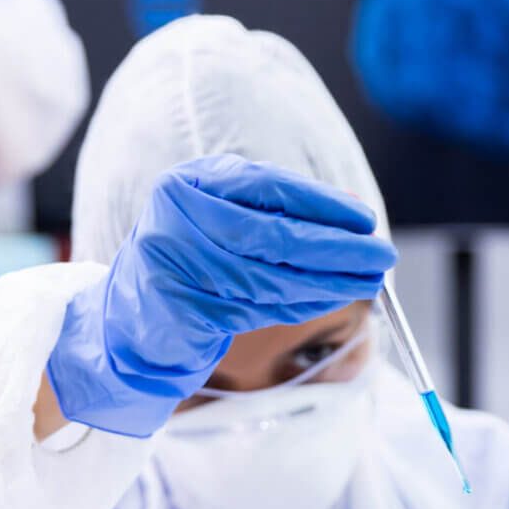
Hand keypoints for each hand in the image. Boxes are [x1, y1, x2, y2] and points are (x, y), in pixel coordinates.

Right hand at [46, 154, 395, 436]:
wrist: (128, 323)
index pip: (268, 187)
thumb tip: (351, 212)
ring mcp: (177, 267)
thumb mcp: (222, 222)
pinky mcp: (185, 310)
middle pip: (275, 233)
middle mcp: (177, 219)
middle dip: (337, 246)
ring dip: (330, 280)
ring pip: (272, 276)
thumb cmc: (189, 266)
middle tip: (381, 253)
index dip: (322, 204)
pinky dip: (303, 304)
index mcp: (188, 184)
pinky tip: (332, 299)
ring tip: (369, 279)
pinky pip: (260, 308)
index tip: (364, 219)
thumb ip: (275, 212)